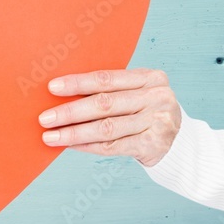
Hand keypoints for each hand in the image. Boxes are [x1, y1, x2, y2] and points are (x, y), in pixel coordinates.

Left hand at [37, 68, 181, 166]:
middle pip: (104, 104)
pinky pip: (113, 146)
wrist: (178, 141)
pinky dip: (87, 146)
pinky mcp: (154, 144)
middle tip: (45, 118)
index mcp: (150, 77)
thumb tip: (61, 95)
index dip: (77, 83)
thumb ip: (109, 91)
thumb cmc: (144, 111)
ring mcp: (158, 122)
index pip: (107, 79)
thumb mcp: (135, 94)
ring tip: (51, 136)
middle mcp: (157, 97)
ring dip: (74, 133)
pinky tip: (70, 145)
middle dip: (70, 111)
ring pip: (106, 128)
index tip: (52, 88)